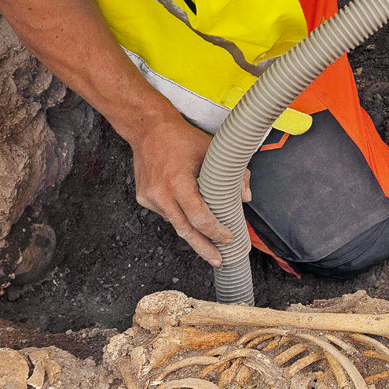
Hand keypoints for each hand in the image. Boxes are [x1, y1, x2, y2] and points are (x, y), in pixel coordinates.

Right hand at [131, 110, 249, 265]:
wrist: (147, 128)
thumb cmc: (179, 137)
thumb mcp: (210, 151)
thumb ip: (231, 175)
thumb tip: (245, 197)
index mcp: (177, 182)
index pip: (199, 218)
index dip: (215, 232)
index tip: (228, 238)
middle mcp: (161, 194)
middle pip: (185, 231)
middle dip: (204, 248)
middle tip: (219, 260)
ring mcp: (149, 198)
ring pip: (175, 223)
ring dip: (192, 230)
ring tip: (208, 241)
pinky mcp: (143, 197)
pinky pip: (166, 213)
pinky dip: (179, 214)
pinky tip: (186, 209)